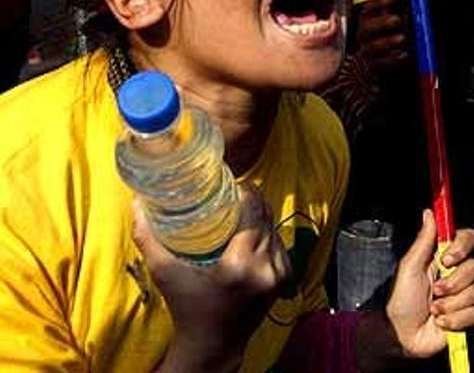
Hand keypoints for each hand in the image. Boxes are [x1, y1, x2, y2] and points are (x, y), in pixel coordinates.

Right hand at [135, 183, 289, 372]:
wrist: (213, 345)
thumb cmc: (186, 309)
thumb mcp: (165, 274)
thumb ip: (148, 239)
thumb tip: (137, 204)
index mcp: (238, 265)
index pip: (253, 214)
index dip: (248, 194)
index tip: (235, 183)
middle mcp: (263, 269)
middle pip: (266, 220)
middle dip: (253, 203)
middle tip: (236, 192)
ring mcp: (277, 275)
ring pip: (276, 231)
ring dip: (262, 218)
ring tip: (244, 208)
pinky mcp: (283, 280)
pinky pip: (280, 246)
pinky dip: (270, 235)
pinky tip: (255, 229)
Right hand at [355, 0, 410, 75]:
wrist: (385, 63)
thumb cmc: (394, 36)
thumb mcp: (395, 21)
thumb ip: (401, 9)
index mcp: (367, 21)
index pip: (367, 10)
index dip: (378, 4)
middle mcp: (364, 37)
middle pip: (366, 28)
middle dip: (381, 23)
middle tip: (397, 19)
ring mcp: (367, 53)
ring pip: (371, 48)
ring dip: (387, 42)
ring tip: (402, 38)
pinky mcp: (374, 68)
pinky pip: (380, 65)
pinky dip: (393, 60)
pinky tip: (405, 54)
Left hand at [385, 210, 473, 358]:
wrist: (401, 336)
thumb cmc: (401, 301)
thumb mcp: (409, 268)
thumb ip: (423, 240)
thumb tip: (429, 212)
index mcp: (444, 257)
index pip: (468, 239)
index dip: (462, 248)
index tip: (447, 259)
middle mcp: (457, 274)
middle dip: (453, 283)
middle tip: (435, 291)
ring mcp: (464, 295)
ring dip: (450, 304)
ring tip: (434, 310)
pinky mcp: (468, 315)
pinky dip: (454, 320)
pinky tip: (441, 323)